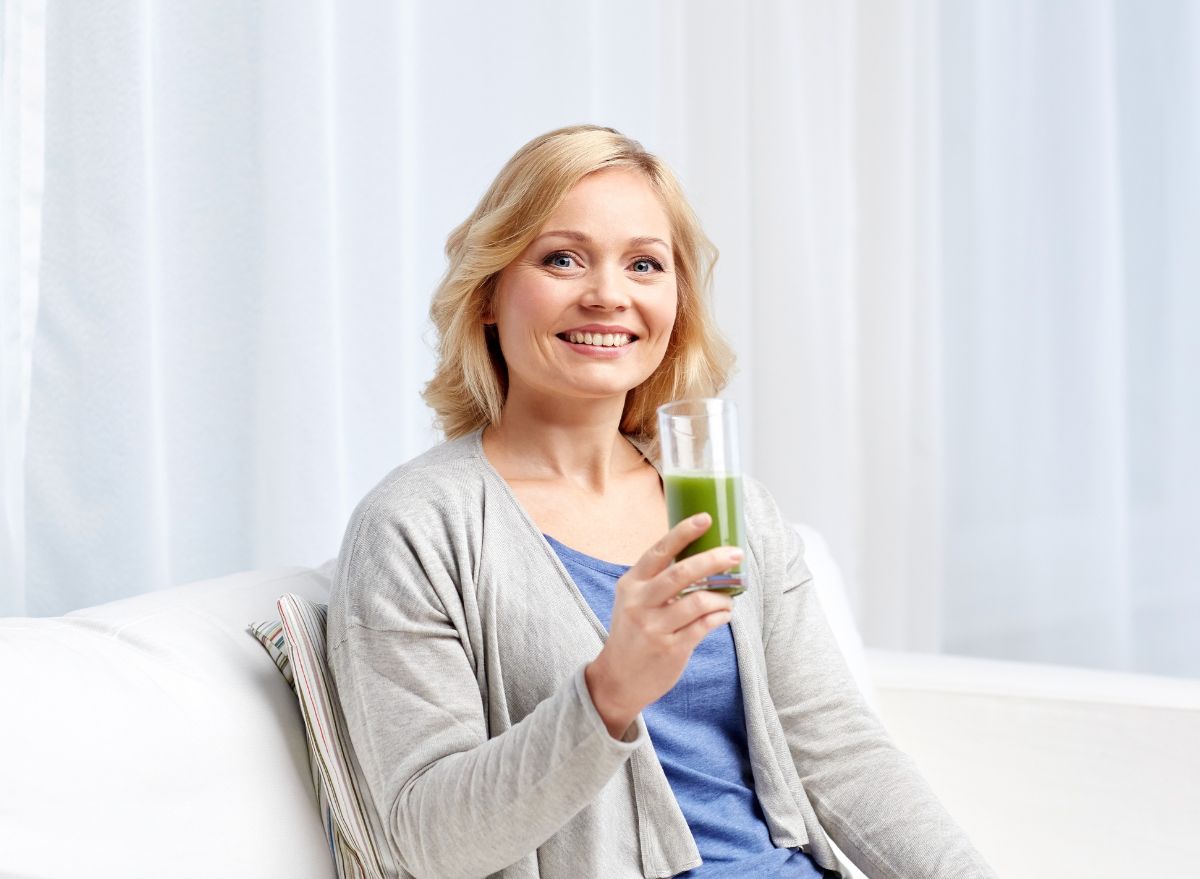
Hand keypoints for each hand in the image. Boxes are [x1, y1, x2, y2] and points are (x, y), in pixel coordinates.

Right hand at [584, 513, 741, 738]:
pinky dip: (720, 616)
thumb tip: (702, 558)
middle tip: (736, 554)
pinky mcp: (670, 649)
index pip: (659, 550)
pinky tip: (723, 615)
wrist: (617, 679)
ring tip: (728, 598)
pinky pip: (704, 626)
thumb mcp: (634, 601)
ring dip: (721, 597)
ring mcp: (654, 627)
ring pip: (699, 601)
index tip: (706, 518)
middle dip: (713, 560)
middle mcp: (639, 603)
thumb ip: (658, 581)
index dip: (683, 532)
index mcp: (631, 584)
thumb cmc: (633, 633)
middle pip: (682, 572)